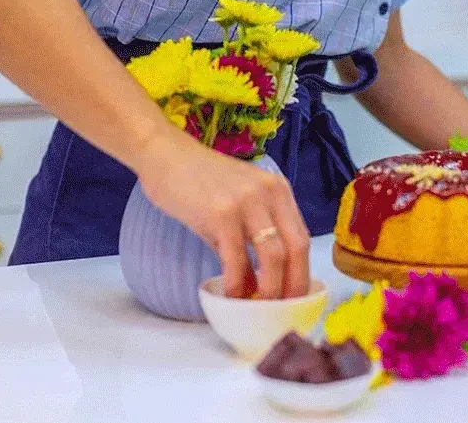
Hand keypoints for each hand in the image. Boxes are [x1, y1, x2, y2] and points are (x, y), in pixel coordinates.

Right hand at [137, 127, 309, 298]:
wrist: (166, 155)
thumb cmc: (198, 182)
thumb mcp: (235, 205)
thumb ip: (249, 241)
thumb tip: (256, 287)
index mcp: (278, 189)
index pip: (302, 237)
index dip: (301, 272)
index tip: (293, 299)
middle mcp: (269, 192)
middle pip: (296, 248)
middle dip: (292, 286)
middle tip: (280, 311)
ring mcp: (246, 202)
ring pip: (274, 256)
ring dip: (269, 290)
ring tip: (256, 308)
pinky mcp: (221, 213)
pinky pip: (236, 259)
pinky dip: (236, 284)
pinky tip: (229, 294)